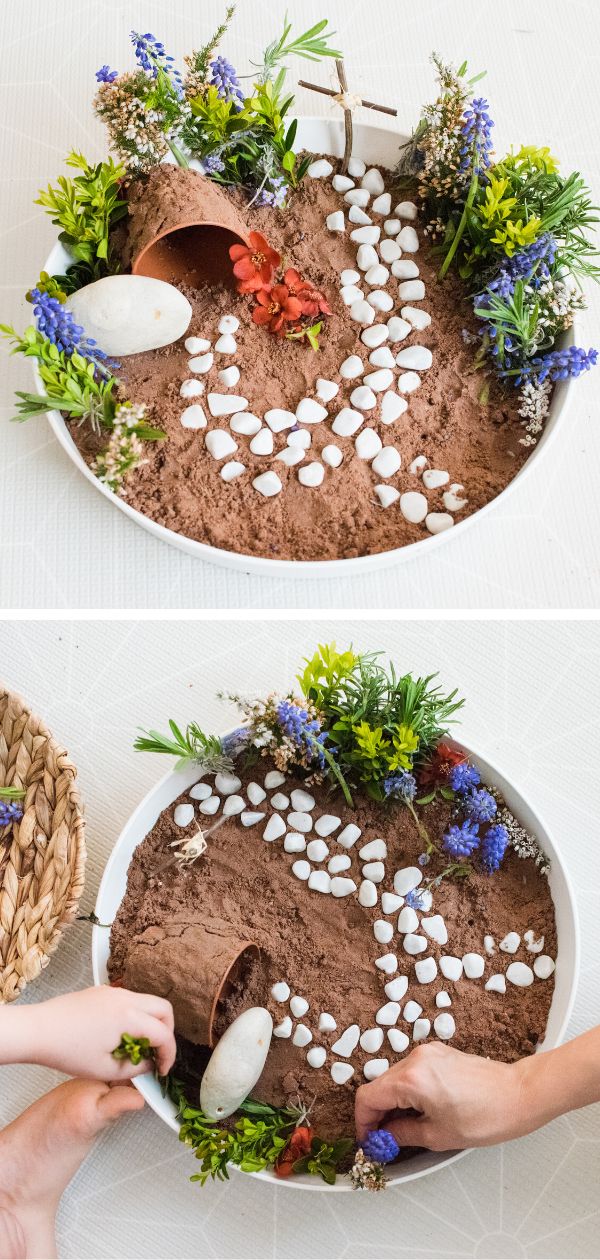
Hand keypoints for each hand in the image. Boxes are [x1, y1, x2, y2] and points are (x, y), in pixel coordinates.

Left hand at [28, 986, 175, 1079]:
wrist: (38, 1029)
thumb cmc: (67, 1051)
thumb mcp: (104, 1069)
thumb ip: (134, 1069)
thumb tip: (148, 1065)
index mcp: (129, 1017)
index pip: (164, 1034)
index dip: (169, 1055)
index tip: (162, 1070)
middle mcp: (125, 998)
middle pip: (164, 1008)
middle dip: (167, 1032)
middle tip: (157, 1053)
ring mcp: (113, 992)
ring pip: (147, 1001)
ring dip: (150, 1022)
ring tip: (138, 1046)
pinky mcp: (101, 991)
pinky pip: (129, 999)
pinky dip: (135, 1015)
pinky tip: (119, 1034)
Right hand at [355, 1042, 532, 1150]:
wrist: (518, 1095)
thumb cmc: (485, 1116)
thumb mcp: (438, 1135)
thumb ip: (403, 1134)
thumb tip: (385, 1138)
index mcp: (412, 1079)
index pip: (368, 1097)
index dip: (363, 1122)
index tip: (369, 1140)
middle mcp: (416, 1059)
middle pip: (379, 1085)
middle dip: (377, 1114)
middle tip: (384, 1139)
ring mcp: (428, 1053)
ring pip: (394, 1078)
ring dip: (393, 1102)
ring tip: (404, 1127)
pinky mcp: (439, 1053)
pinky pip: (412, 1071)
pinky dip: (408, 1091)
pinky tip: (420, 1110)